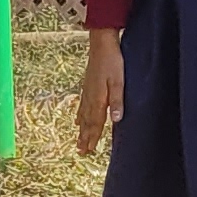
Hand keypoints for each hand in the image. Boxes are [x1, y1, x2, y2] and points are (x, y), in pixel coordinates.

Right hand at [75, 30, 123, 157]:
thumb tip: (116, 120)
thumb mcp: (119, 81)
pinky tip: (77, 120)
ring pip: (83, 115)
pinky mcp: (87, 86)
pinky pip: (81, 106)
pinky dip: (79, 116)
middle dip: (85, 137)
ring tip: (79, 141)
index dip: (92, 137)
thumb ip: (117, 101)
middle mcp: (90, 98)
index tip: (88, 150)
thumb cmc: (112, 61)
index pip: (95, 122)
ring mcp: (87, 92)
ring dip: (81, 129)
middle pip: (87, 122)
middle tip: (81, 152)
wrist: (101, 44)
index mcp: (98, 98)